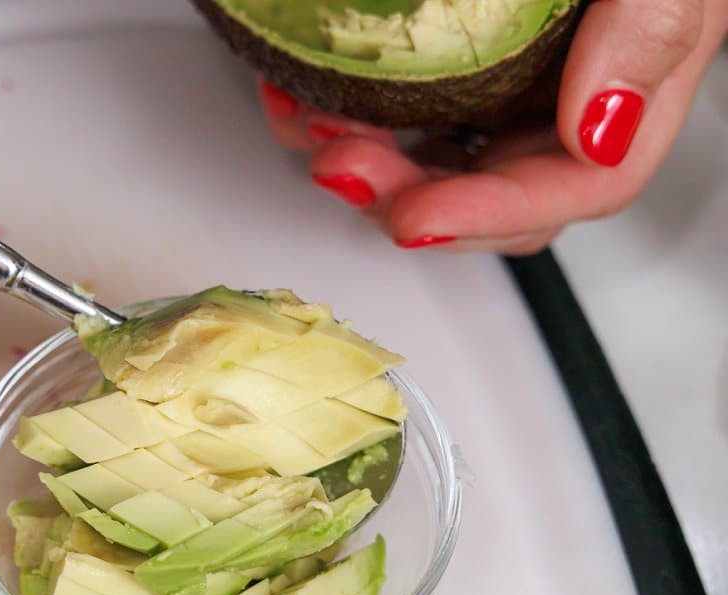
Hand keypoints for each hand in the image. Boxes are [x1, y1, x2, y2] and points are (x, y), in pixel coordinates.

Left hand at [259, 0, 727, 254]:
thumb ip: (650, 27)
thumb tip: (600, 131)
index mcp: (625, 87)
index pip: (576, 184)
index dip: (492, 214)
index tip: (416, 214)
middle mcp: (560, 101)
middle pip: (488, 193)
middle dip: (404, 196)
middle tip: (340, 164)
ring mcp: (498, 87)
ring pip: (428, 167)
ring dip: (360, 161)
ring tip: (308, 122)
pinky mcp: (442, 66)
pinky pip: (388, 116)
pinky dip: (334, 115)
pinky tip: (296, 90)